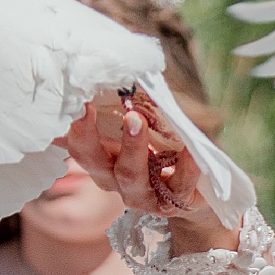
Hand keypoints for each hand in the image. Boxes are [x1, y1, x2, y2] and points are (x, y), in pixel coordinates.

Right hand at [62, 94, 236, 255]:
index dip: (76, 126)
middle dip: (92, 135)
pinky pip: (178, 185)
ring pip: (131, 175)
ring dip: (132, 146)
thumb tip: (125, 71)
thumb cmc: (165, 152)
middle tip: (96, 105)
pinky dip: (186, 167)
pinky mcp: (173, 202)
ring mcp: (142, 195)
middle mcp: (115, 179)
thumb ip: (134, 106)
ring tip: (137, 119)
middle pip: (94, 162)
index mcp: (103, 160)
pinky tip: (191, 151)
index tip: (78, 101)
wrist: (199, 193)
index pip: (80, 145)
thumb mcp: (147, 128)